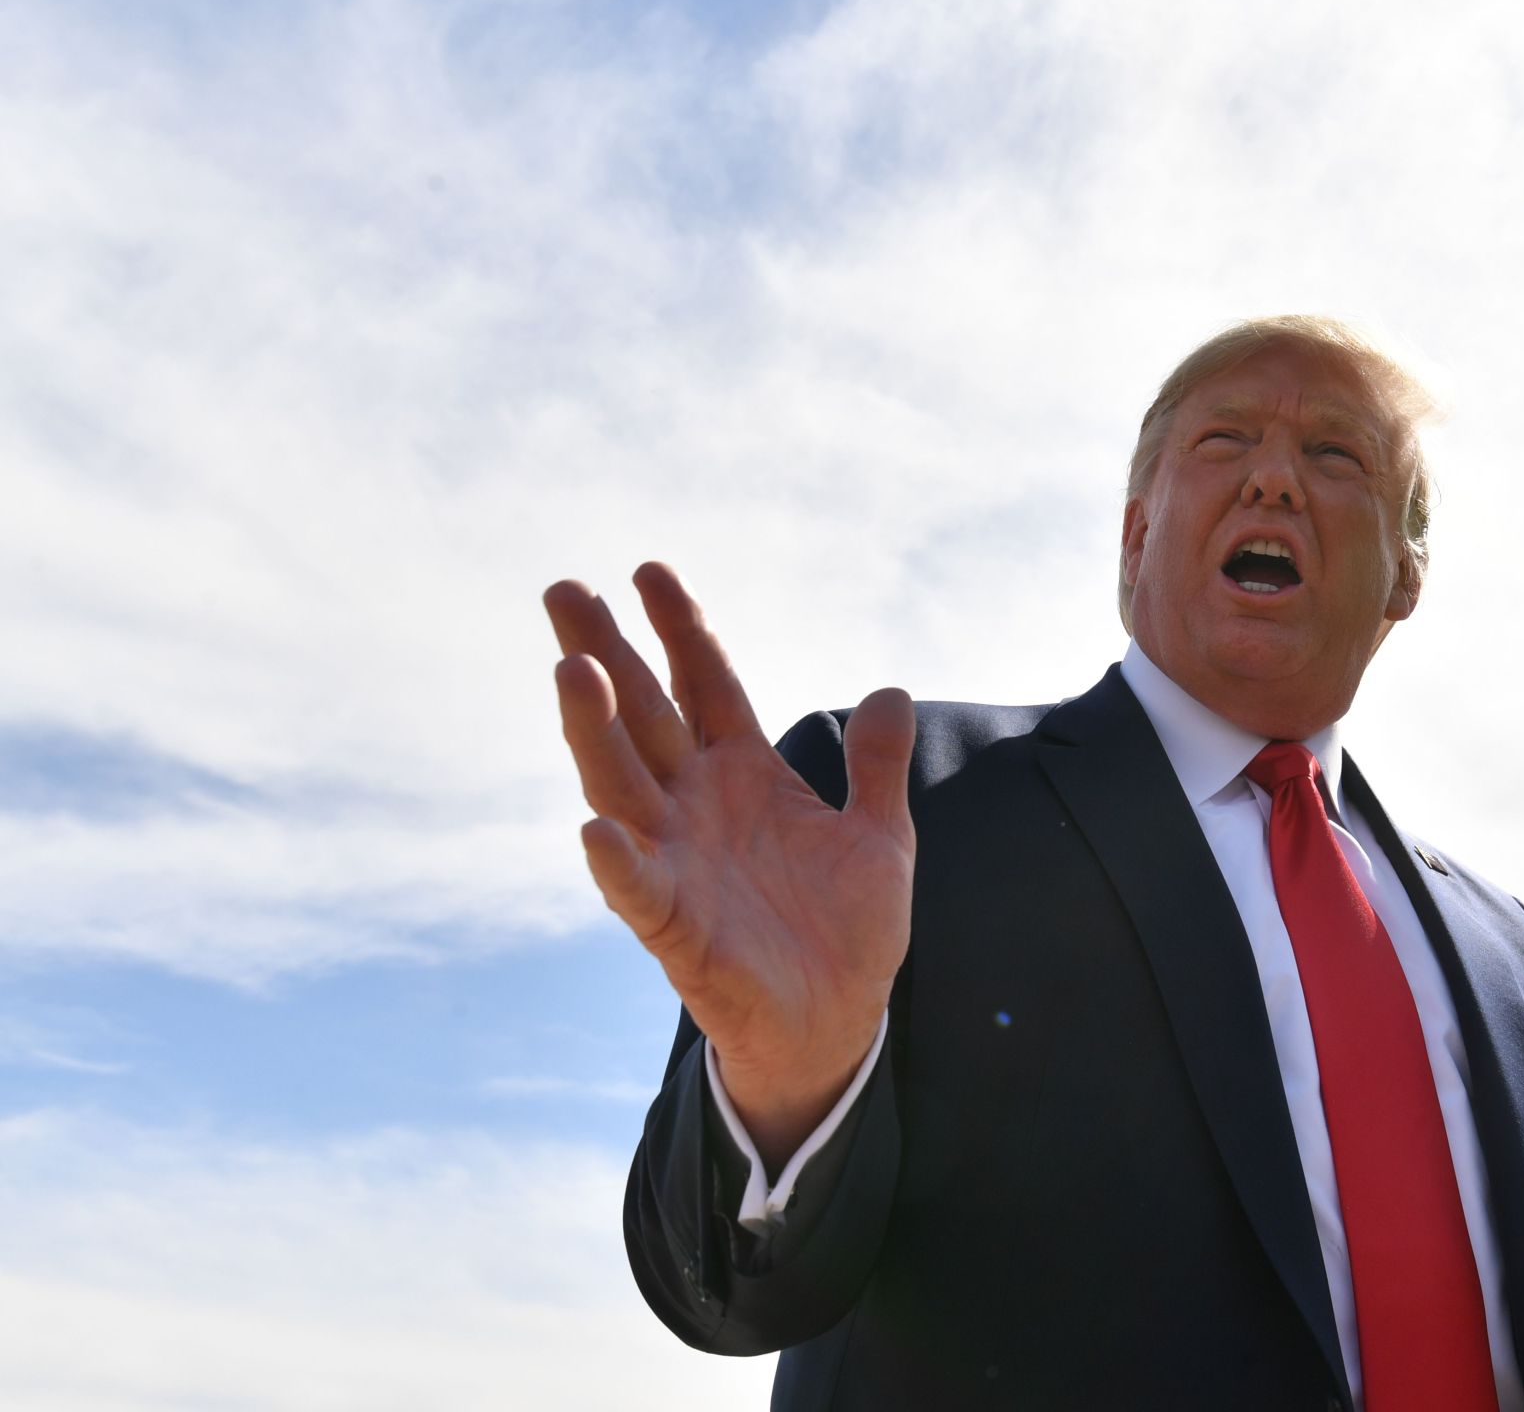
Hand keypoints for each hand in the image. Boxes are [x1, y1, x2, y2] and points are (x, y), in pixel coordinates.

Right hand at [544, 563, 915, 1166]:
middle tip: (563, 591)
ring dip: (595, 731)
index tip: (647, 568)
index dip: (679, 628)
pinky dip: (617, 860)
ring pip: (622, 784)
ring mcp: (677, 861)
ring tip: (573, 672)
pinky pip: (638, 889)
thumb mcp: (880, 836)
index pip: (704, 684)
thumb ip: (878, 766)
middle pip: (644, 716)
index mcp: (743, 775)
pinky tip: (596, 827)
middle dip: (605, 654)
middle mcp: (695, 807)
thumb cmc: (847, 930)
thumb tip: (891, 690)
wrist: (838, 1024)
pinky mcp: (675, 928)